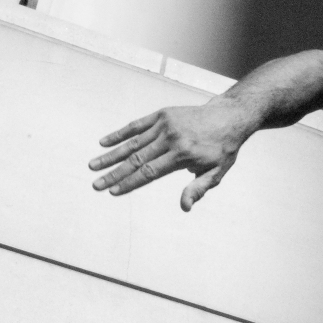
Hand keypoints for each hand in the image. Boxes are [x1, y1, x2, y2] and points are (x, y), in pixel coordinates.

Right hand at [89, 101, 255, 210]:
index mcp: (182, 155)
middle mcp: (170, 139)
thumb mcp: (217, 172)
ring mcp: (164, 125)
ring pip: (132, 143)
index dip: (129, 183)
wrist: (229, 117)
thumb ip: (198, 188)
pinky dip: (119, 134)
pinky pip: (136, 126)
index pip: (149, 173)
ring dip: (111, 155)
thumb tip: (184, 207)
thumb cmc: (223, 149)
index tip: (113, 191)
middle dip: (114, 173)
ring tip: (92, 165)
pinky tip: (103, 142)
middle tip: (95, 184)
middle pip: (136, 160)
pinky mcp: (161, 115)